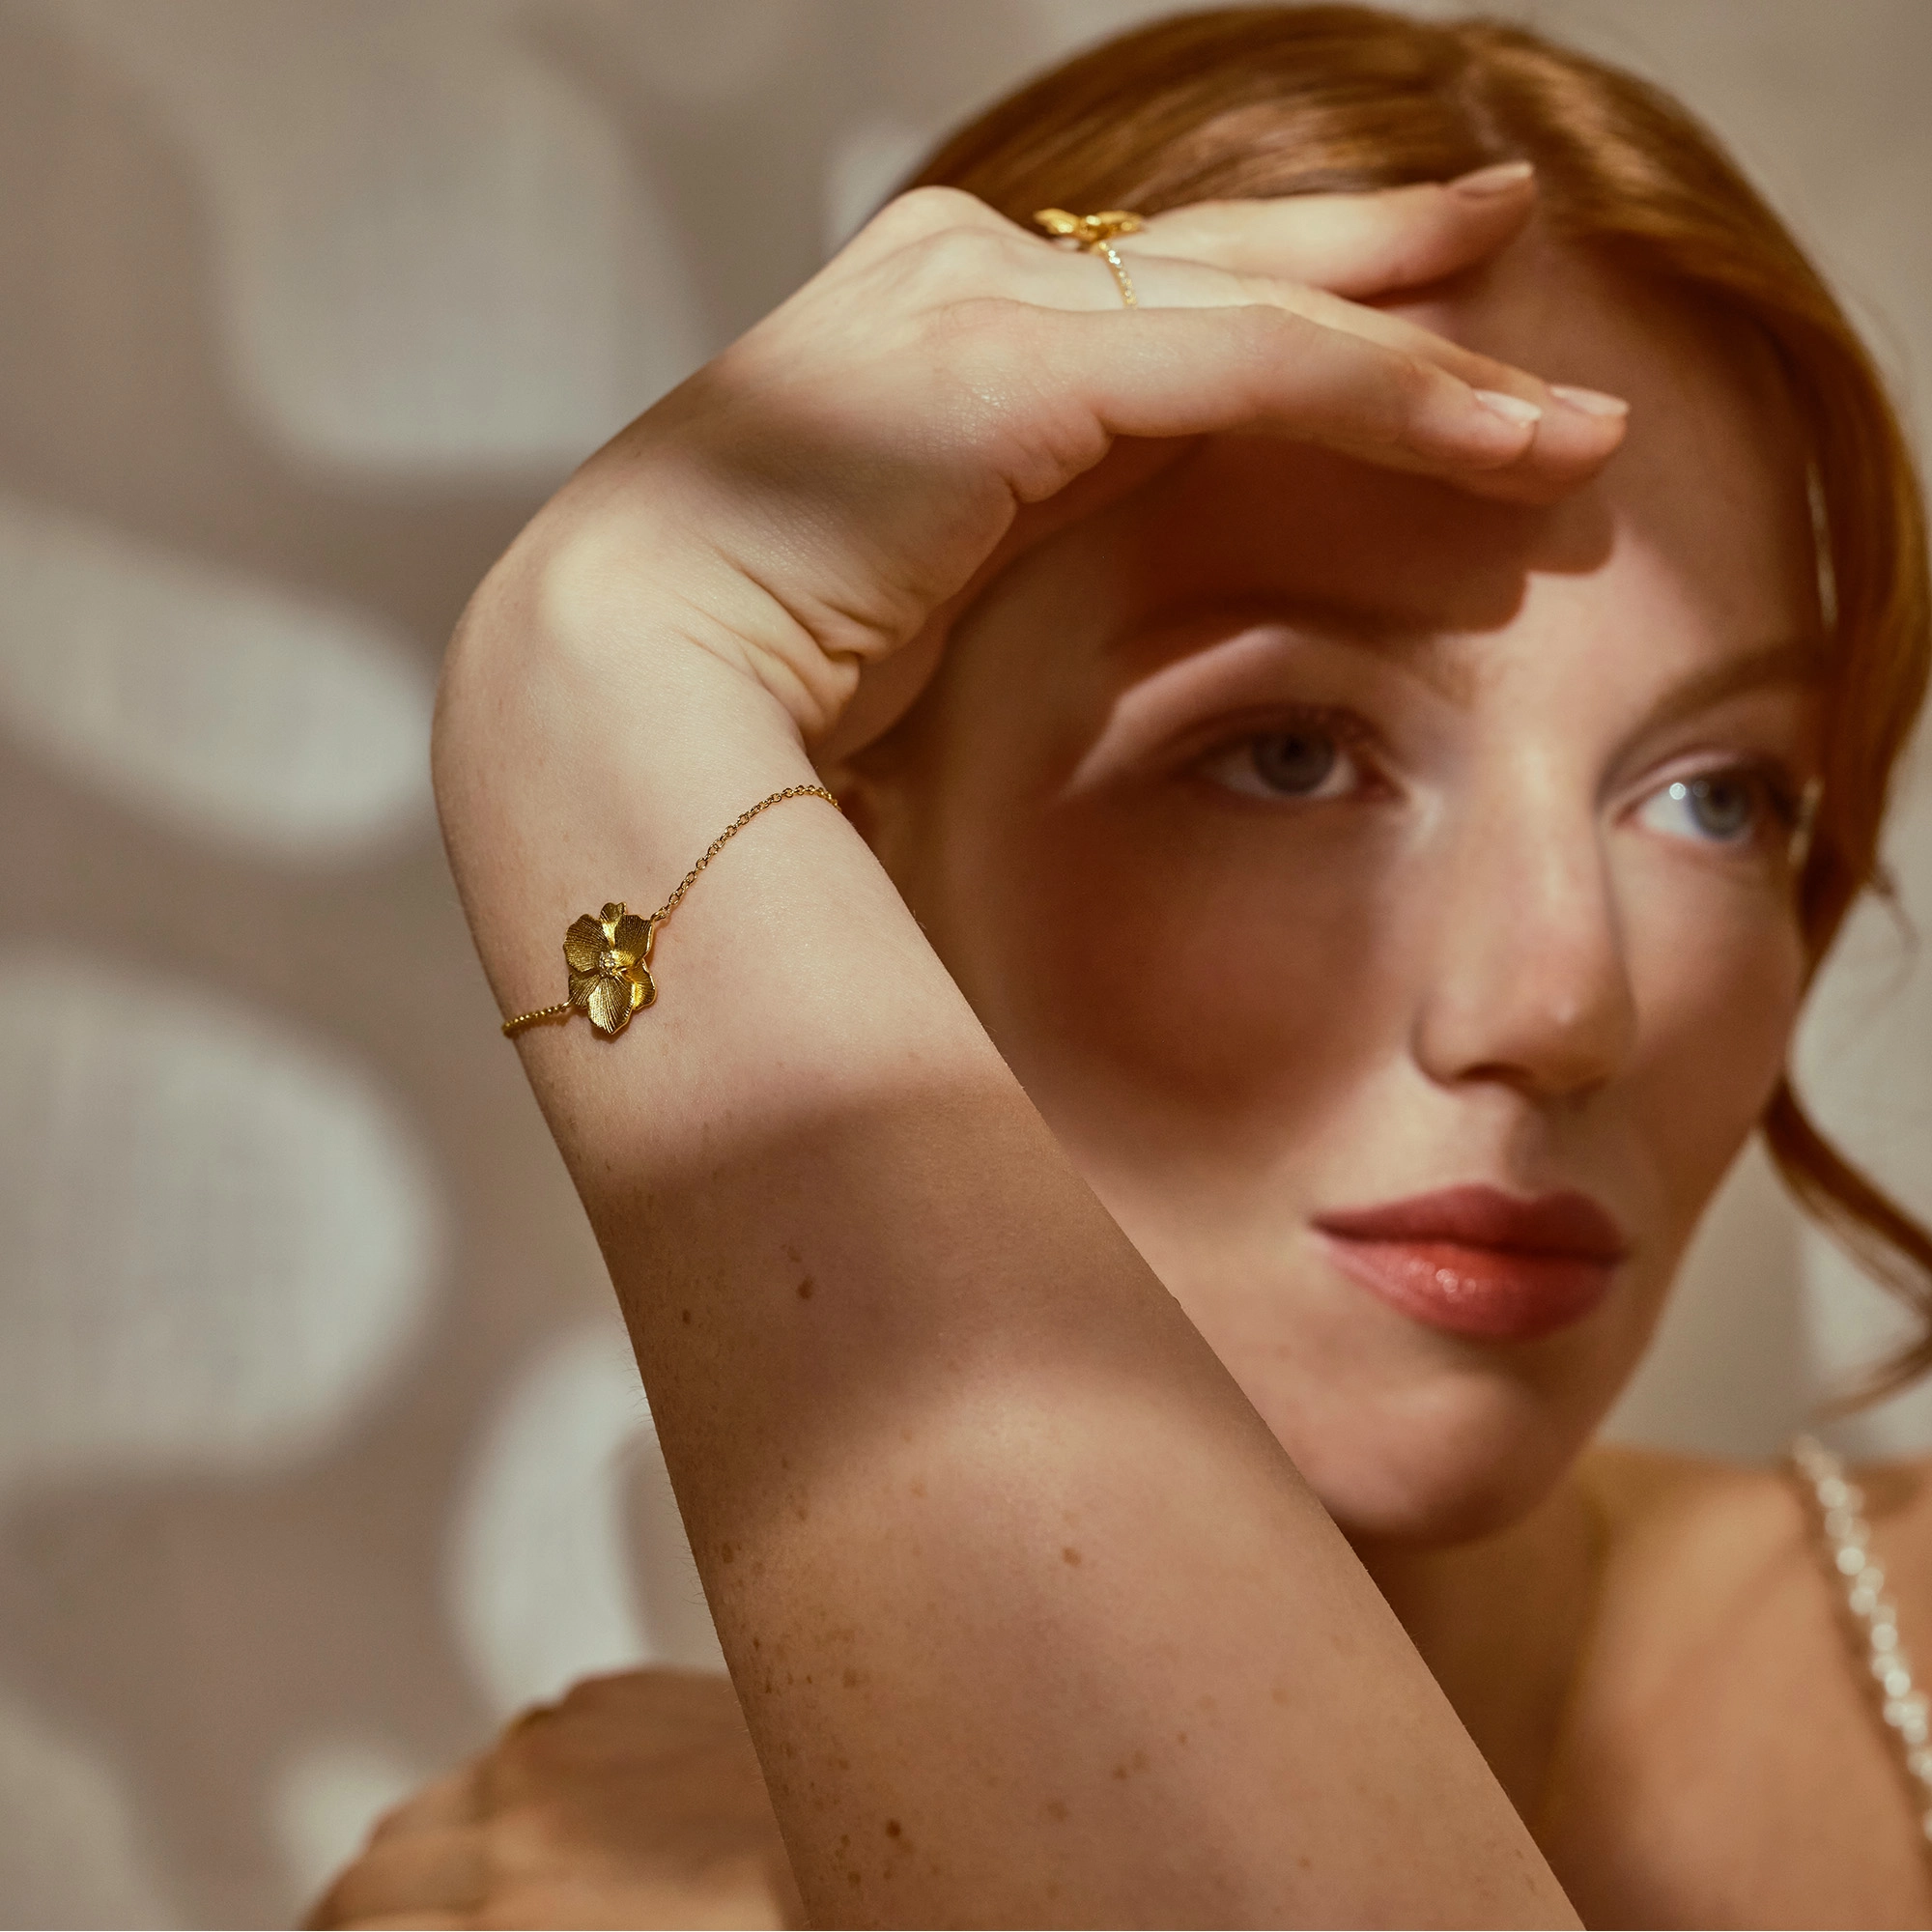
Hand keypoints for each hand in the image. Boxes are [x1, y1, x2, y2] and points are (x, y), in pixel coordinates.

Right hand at [307, 1671, 801, 1930]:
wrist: (892, 1835)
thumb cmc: (781, 1919)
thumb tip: (457, 1918)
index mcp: (514, 1922)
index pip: (351, 1922)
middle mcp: (523, 1815)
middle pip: (374, 1862)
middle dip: (372, 1913)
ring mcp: (572, 1739)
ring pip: (445, 1791)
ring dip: (443, 1845)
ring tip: (487, 1893)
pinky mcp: (621, 1692)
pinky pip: (531, 1739)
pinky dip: (528, 1783)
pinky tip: (581, 1824)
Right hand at [494, 166, 1623, 748]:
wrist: (617, 687)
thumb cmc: (735, 674)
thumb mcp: (906, 587)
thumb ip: (1000, 536)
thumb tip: (1046, 571)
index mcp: (923, 336)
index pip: (1140, 304)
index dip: (1279, 302)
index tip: (1394, 316)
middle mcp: (958, 281)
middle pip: (1218, 264)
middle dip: (1377, 264)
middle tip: (1499, 237)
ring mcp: (982, 305)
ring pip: (1258, 312)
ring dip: (1426, 358)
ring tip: (1565, 408)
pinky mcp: (1016, 363)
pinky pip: (1245, 368)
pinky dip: (1382, 397)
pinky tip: (1496, 432)